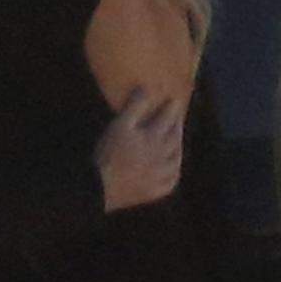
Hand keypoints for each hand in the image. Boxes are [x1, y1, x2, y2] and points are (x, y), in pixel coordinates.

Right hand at [96, 90, 182, 212]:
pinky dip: (173, 174)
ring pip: (176, 161)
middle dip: (177, 126)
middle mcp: (162, 157)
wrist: (101, 186)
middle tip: (179, 118)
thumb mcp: (120, 125)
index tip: (175, 99)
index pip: (167, 119)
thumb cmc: (109, 152)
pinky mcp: (153, 192)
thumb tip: (146, 89)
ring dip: (179, 149)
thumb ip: (135, 107)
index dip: (171, 108)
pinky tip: (172, 171)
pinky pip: (170, 183)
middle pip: (175, 139)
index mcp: (154, 138)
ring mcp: (159, 176)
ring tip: (177, 143)